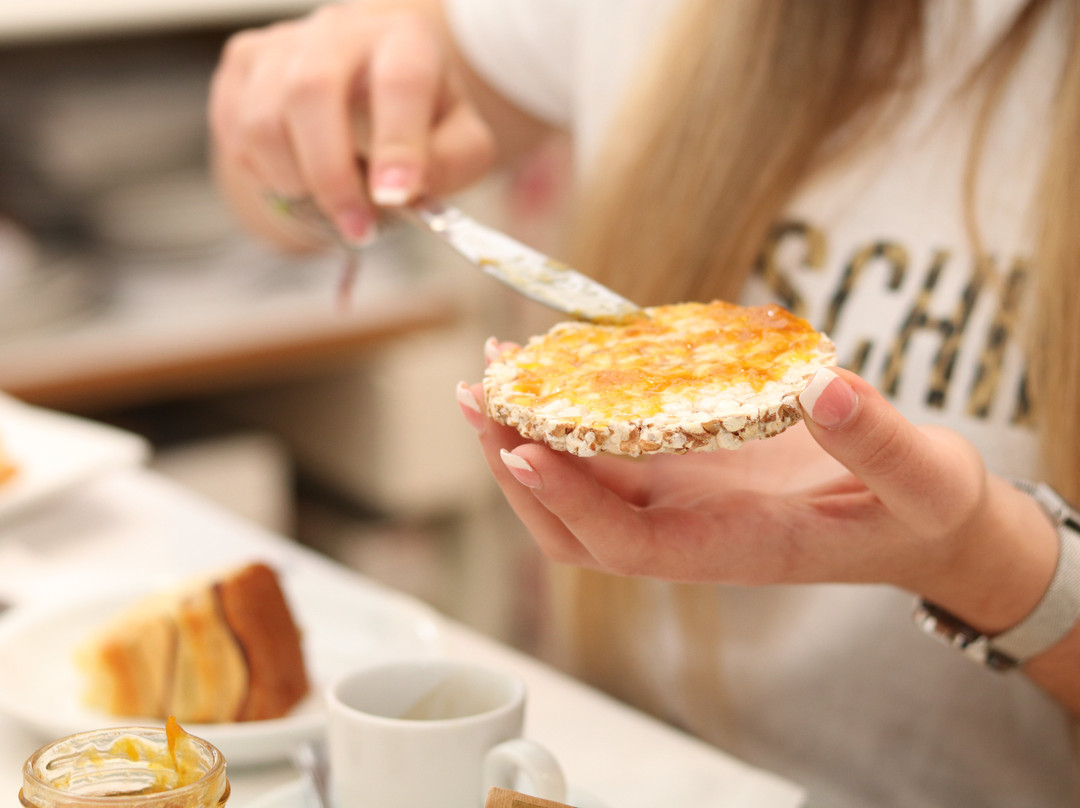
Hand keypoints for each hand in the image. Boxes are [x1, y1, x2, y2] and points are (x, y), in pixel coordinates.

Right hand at [209, 1, 494, 244]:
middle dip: (331, 176)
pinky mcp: (242, 64)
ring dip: (295, 181)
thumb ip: (453, 162)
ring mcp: (283, 43)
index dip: (397, 142)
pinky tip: (298, 178)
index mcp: (405, 39)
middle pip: (311, 91)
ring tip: (330, 203)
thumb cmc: (420, 122)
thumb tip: (410, 188)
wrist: (368, 92)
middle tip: (357, 228)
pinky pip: (235, 130)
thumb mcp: (462, 143)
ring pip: (264, 119)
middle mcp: (340, 29)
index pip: (400, 80)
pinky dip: (264, 173)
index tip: (396, 196)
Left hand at [456, 364, 1058, 634]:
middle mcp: (690, 531)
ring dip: (527, 435)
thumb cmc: (922, 510)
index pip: (626, 545)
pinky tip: (557, 360)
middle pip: (574, 521)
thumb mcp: (923, 479)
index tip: (520, 448)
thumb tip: (830, 386)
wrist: (923, 520)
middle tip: (477, 394)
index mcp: (734, 548)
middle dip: (515, 464)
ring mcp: (682, 499)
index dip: (569, 501)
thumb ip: (880, 441)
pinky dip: (572, 411)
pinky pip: (609, 446)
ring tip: (494, 369)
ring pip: (580, 482)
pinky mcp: (686, 465)